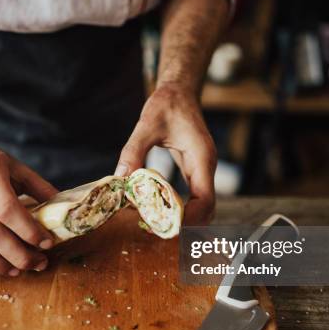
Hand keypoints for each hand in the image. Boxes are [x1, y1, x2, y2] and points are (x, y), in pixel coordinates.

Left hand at [115, 83, 216, 223]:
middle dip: (189, 225)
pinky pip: (194, 197)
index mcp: (201, 157)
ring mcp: (202, 170)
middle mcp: (205, 166)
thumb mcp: (146, 125)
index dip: (192, 218)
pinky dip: (182, 210)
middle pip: (207, 208)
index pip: (205, 198)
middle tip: (162, 235)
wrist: (179, 93)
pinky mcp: (194, 171)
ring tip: (161, 230)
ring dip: (187, 220)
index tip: (172, 229)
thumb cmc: (166, 105)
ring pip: (203, 205)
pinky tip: (162, 214)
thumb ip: (134, 151)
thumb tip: (121, 179)